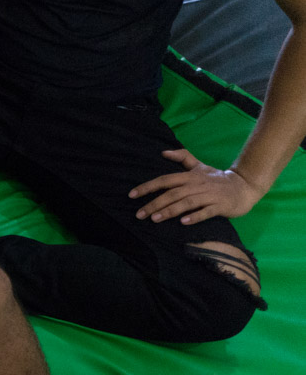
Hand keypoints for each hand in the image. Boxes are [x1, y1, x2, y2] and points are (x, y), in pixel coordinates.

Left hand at [130, 150, 263, 225]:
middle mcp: (197, 184)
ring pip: (187, 203)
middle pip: (173, 193)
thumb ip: (183, 158)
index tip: (131, 195)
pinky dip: (195, 216)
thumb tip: (163, 151)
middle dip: (154, 203)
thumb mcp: (199, 166)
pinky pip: (206, 212)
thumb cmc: (217, 178)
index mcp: (190, 176)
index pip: (165, 180)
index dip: (148, 186)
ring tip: (155, 219)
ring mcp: (210, 195)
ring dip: (170, 210)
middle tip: (139, 214)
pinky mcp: (220, 206)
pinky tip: (183, 222)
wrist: (244, 186)